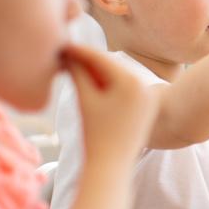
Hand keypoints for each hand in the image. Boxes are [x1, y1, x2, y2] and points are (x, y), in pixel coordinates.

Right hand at [62, 44, 156, 165]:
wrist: (112, 165)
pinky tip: (88, 81)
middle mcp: (144, 85)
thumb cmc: (95, 134)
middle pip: (110, 65)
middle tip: (64, 52)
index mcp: (131, 82)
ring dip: (96, 71)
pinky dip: (107, 84)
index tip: (60, 43)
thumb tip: (68, 53)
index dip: (78, 50)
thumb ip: (78, 73)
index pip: (100, 58)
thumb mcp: (85, 100)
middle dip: (87, 60)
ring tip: (72, 65)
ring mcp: (147, 96)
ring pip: (116, 76)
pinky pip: (124, 88)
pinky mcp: (145, 106)